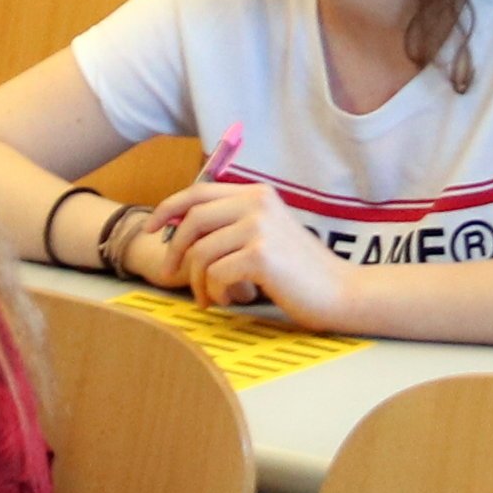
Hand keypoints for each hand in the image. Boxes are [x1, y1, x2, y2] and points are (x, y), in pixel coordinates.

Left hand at [150, 178, 354, 329]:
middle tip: (170, 275)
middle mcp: (257, 203)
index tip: (152, 229)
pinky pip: (217, 274)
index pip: (198, 192)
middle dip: (174, 249)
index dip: (168, 208)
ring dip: (198, 281)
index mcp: (258, 194)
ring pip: (201, 252)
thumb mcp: (269, 235)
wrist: (341, 293)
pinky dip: (217, 292)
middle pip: (192, 219)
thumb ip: (235, 226)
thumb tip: (187, 231)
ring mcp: (259, 227)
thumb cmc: (302, 272)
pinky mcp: (260, 255)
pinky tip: (231, 301)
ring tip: (210, 299)